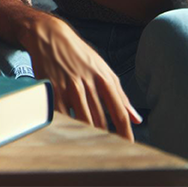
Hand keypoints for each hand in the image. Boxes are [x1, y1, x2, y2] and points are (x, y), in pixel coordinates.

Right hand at [21, 14, 141, 139]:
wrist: (50, 36)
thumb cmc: (80, 54)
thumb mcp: (103, 69)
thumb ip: (121, 95)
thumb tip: (137, 119)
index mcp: (104, 78)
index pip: (119, 112)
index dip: (125, 132)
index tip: (128, 147)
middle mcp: (87, 83)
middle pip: (100, 120)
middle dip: (106, 138)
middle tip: (109, 151)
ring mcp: (68, 86)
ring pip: (81, 119)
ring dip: (88, 136)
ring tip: (91, 148)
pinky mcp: (51, 89)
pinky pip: (61, 115)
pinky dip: (68, 126)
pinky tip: (70, 134)